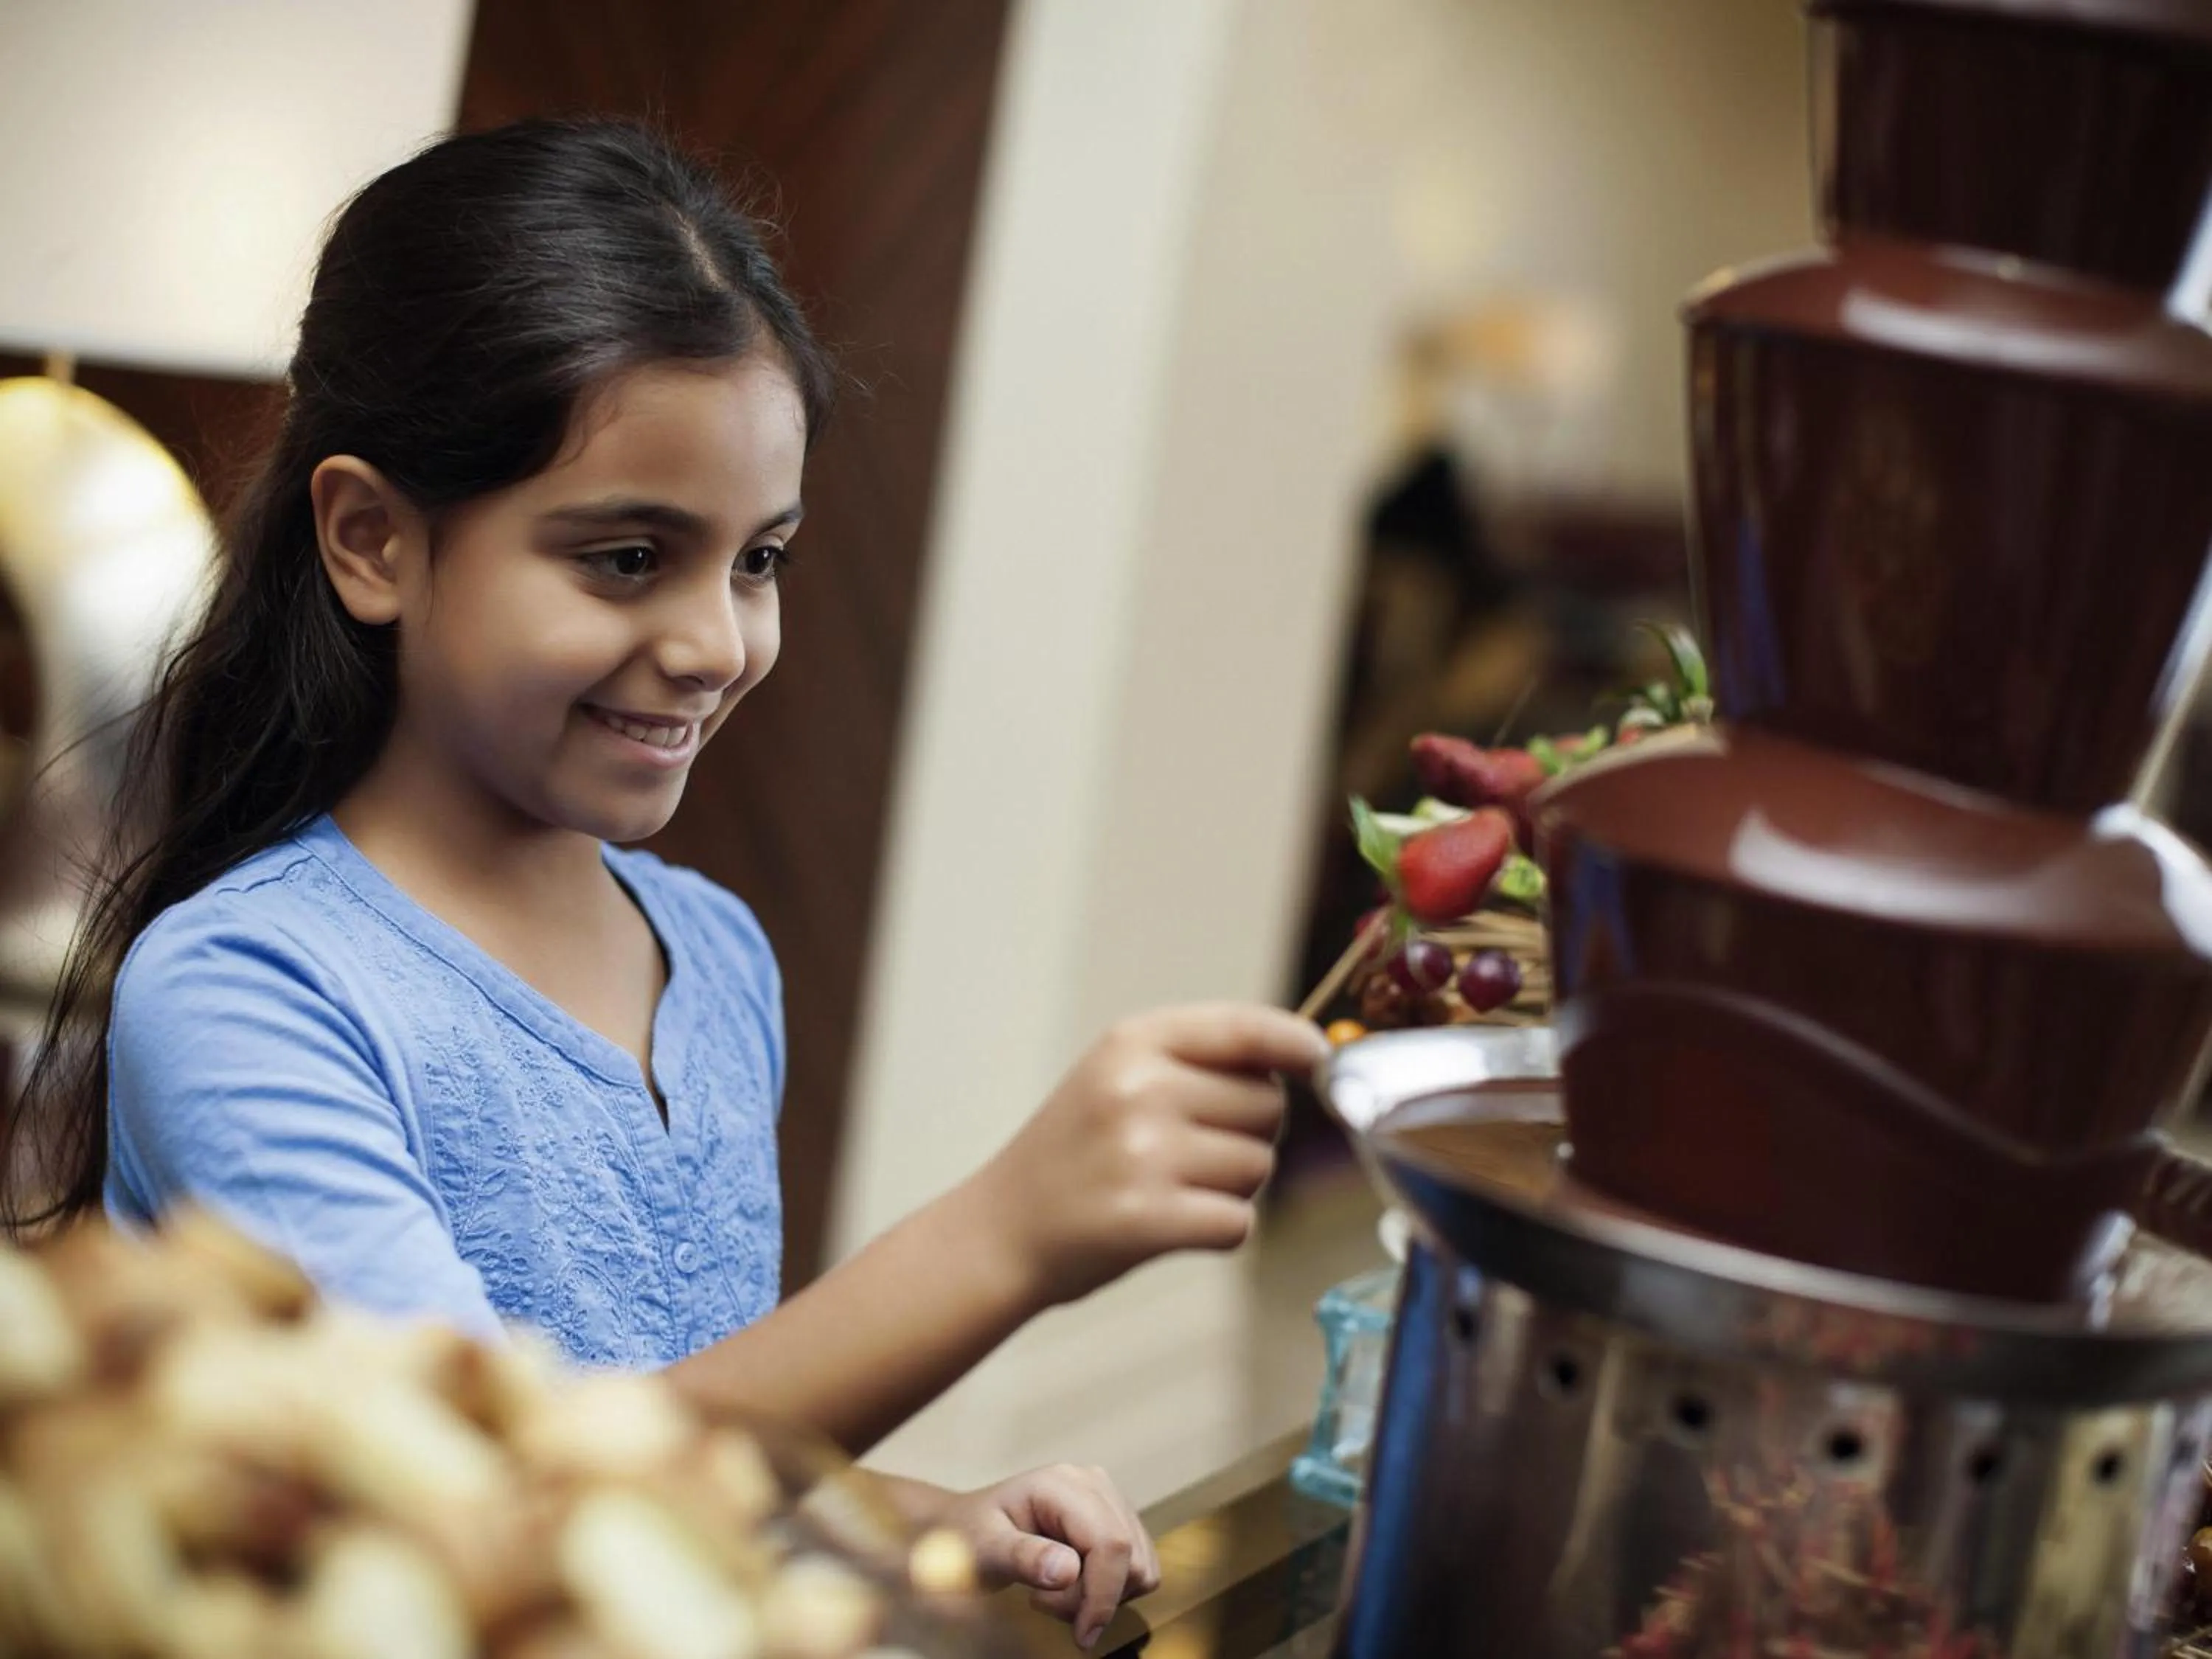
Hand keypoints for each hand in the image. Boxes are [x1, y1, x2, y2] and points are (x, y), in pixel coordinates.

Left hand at [938, 1463, 1160, 1649]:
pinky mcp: (1118, 1522)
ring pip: (1140, 1568)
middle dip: (1094, 1599)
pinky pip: (1138, 1569)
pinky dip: (1111, 1591)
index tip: (1082, 1636)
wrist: (971, 1527)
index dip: (1103, 1596)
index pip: (1110, 1543)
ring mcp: (1111, 1501)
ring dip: (1101, 1597)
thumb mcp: (985, 1549)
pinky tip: (1072, 1587)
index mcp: (1063, 1484)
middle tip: (1042, 1603)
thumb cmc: (972, 1536)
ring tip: (1053, 1593)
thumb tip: (1068, 1571)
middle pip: (1130, 1558)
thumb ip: (1023, 1557)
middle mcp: (1095, 1485)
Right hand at [970, 1005, 1328, 1307]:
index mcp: (1132, 1042)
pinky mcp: (1147, 1219)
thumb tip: (1305, 1054)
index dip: (1295, 1043)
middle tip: (1187, 1153)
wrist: (999, 1231)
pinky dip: (1218, 1231)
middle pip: (1267, 1106)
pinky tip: (1172, 1226)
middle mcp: (1138, 1088)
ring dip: (1232, 1186)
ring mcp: (1141, 1153)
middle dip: (1247, 1133)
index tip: (1318, 1058)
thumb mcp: (1116, 1075)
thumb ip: (1200, 1058)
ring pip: (1258, 1166)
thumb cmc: (1074, 1153)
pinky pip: (1238, 1222)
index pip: (1244, 1028)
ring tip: (1169, 1188)